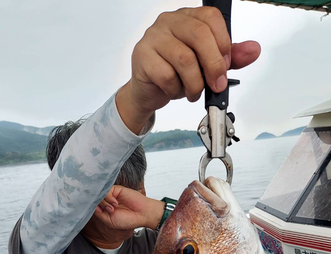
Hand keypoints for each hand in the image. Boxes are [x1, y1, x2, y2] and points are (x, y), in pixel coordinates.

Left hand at [94, 186, 163, 230]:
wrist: (142, 214)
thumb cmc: (127, 220)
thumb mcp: (110, 221)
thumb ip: (99, 214)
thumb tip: (91, 206)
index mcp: (103, 210)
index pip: (92, 206)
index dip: (91, 208)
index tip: (94, 212)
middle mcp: (106, 202)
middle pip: (94, 199)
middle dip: (99, 206)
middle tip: (109, 211)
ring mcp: (111, 195)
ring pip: (99, 195)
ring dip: (104, 203)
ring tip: (113, 209)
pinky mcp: (116, 189)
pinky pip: (106, 190)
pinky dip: (108, 197)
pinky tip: (115, 203)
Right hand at [116, 7, 260, 132]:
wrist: (148, 91)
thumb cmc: (176, 74)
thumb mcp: (206, 66)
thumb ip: (229, 57)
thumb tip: (253, 50)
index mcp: (187, 18)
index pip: (210, 18)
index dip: (223, 43)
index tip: (226, 65)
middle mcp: (169, 22)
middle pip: (199, 35)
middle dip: (213, 65)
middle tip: (217, 85)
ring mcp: (154, 38)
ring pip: (184, 58)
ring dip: (194, 83)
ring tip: (194, 92)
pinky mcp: (142, 57)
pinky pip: (166, 75)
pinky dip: (175, 89)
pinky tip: (175, 90)